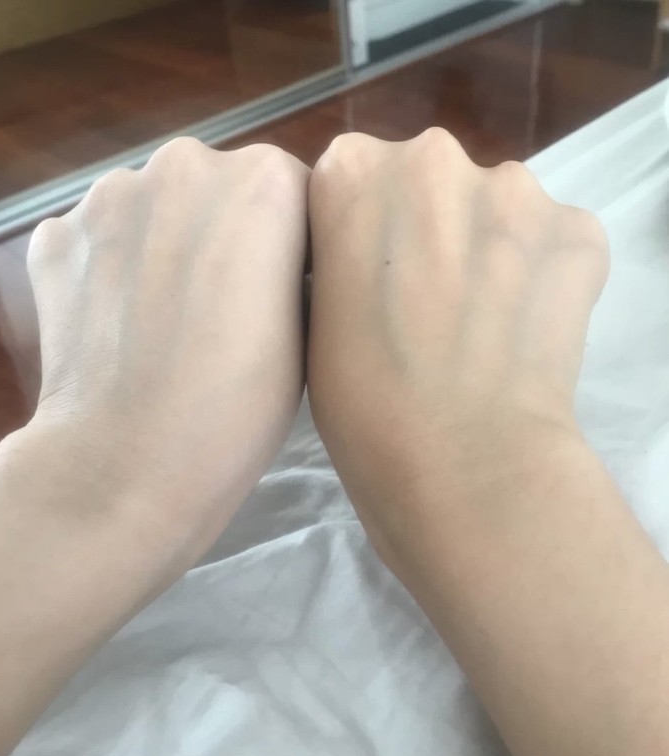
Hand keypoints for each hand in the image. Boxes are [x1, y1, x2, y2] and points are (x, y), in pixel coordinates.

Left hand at [28, 138, 308, 565]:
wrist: (129, 462)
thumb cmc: (242, 406)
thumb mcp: (309, 329)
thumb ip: (296, 264)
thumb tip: (273, 254)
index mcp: (264, 181)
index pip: (294, 191)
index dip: (291, 244)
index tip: (281, 292)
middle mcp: (184, 163)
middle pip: (219, 187)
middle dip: (226, 231)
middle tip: (221, 304)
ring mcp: (107, 194)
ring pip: (156, 207)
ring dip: (165, 242)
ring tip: (163, 316)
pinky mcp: (56, 234)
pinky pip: (100, 235)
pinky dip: (111, 264)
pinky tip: (118, 320)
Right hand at [307, 128, 608, 572]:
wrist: (461, 462)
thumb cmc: (361, 403)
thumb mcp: (315, 314)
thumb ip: (342, 256)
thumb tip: (376, 253)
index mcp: (350, 172)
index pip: (353, 178)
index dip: (364, 231)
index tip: (372, 277)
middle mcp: (432, 156)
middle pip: (428, 181)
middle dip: (428, 227)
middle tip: (429, 302)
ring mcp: (515, 188)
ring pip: (494, 207)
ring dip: (488, 247)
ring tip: (483, 321)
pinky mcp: (578, 229)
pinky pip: (550, 239)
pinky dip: (540, 273)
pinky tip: (524, 328)